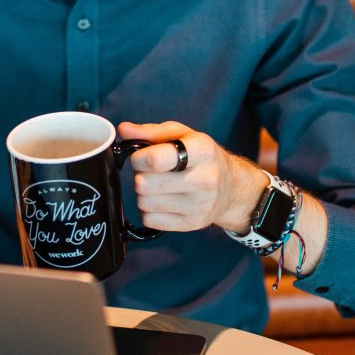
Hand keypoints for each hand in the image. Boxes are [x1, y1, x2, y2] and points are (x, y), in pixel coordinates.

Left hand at [117, 121, 263, 233]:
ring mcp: (199, 205)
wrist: (231, 188)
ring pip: (144, 203)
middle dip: (141, 176)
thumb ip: (150, 131)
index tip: (142, 157)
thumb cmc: (201, 157)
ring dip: (144, 194)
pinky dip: (149, 211)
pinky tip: (163, 201)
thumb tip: (123, 130)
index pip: (156, 160)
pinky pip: (150, 220)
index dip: (139, 158)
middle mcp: (204, 179)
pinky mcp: (192, 224)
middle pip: (144, 184)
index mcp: (201, 151)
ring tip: (159, 186)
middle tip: (152, 173)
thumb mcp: (182, 135)